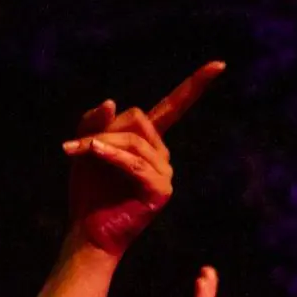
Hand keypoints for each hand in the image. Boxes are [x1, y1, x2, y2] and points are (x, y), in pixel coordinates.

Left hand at [64, 61, 223, 255]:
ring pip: (134, 140)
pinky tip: (93, 153)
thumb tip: (111, 101)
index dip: (194, 86)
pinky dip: (111, 156)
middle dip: (105, 129)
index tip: (219, 64)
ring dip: (101, 144)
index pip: (174, 107)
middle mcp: (162, 156)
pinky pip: (134, 162)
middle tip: (77, 148)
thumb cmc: (88, 192)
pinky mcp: (160, 190)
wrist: (87, 232)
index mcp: (148, 143)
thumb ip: (94, 122)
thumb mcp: (85, 148)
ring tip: (76, 153)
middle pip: (139, 119)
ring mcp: (164, 174)